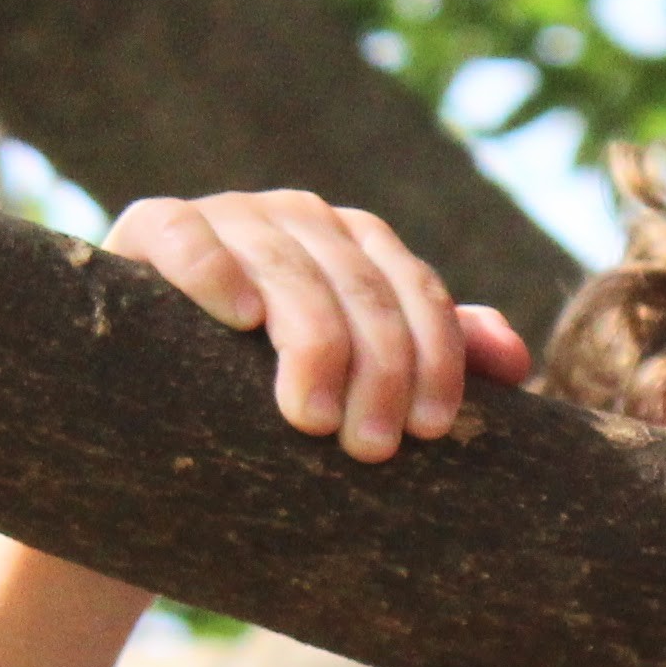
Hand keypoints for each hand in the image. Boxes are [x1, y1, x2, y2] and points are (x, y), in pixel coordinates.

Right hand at [107, 190, 533, 460]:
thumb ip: (431, 361)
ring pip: (287, 263)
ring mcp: (227, 217)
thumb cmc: (269, 409)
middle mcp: (300, 220)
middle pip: (358, 282)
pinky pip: (187, 233)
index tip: (431, 431)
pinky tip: (238, 316)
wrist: (149, 423)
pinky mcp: (152, 227)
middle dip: (375, 366)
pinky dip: (214, 268)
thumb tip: (515, 358)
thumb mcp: (355, 391)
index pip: (415, 288)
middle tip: (371, 449)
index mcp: (357, 248)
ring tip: (311, 417)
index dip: (433, 356)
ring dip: (309, 337)